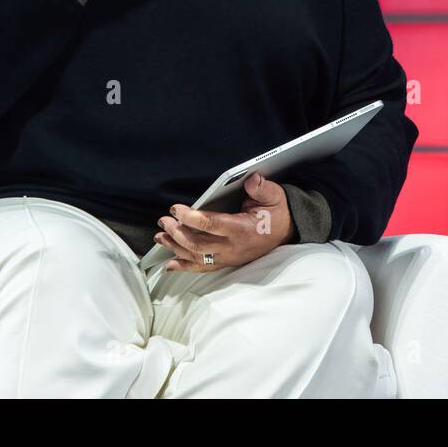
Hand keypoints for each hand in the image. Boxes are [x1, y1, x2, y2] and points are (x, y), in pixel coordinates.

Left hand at [155, 173, 293, 272]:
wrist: (287, 232)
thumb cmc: (276, 213)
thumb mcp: (274, 196)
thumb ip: (261, 188)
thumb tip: (251, 179)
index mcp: (242, 229)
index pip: (211, 225)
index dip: (190, 217)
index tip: (176, 209)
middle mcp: (233, 247)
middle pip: (198, 244)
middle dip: (176, 233)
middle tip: (163, 221)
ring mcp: (229, 257)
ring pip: (196, 257)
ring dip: (175, 248)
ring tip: (160, 237)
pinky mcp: (227, 262)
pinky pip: (203, 267)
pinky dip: (185, 266)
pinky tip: (170, 264)